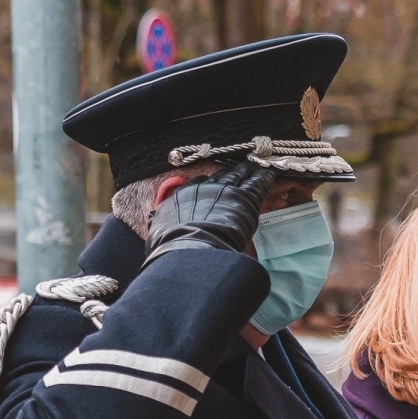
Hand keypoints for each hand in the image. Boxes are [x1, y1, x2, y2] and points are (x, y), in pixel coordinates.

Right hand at [144, 162, 276, 264]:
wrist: (190, 250)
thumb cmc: (171, 249)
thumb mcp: (157, 234)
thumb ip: (157, 224)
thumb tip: (149, 220)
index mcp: (182, 197)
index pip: (195, 186)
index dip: (205, 187)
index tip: (210, 189)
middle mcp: (202, 189)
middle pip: (218, 176)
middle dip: (227, 176)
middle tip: (236, 173)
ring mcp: (224, 191)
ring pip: (238, 174)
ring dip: (246, 171)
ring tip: (254, 168)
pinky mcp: (244, 197)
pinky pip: (257, 183)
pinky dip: (263, 179)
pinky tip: (268, 175)